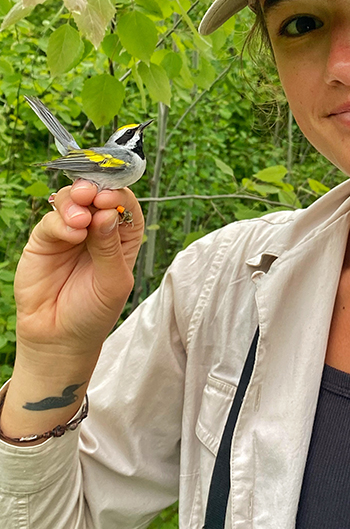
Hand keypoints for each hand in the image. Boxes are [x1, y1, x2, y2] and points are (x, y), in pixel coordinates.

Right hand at [14, 180, 143, 360]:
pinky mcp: (45, 240)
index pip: (125, 205)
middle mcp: (97, 230)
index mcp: (122, 237)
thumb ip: (110, 248)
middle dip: (95, 190)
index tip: (111, 199)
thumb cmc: (94, 313)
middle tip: (93, 196)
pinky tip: (71, 234)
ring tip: (81, 221)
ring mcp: (70, 232)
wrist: (58, 338)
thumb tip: (108, 213)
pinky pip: (52, 220)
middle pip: (97, 195)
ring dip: (76, 203)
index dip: (119, 196)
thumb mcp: (113, 282)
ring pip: (72, 201)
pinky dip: (61, 222)